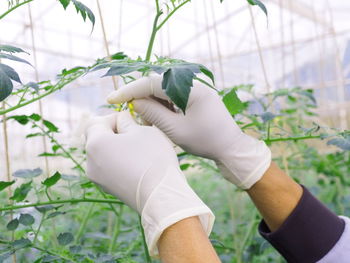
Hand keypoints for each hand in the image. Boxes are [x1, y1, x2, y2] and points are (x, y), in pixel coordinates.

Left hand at [84, 111, 213, 255]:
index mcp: (95, 144)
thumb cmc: (152, 158)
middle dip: (114, 132)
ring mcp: (98, 178)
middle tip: (136, 133)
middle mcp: (90, 162)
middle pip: (97, 138)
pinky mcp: (108, 189)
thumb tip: (122, 119)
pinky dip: (119, 162)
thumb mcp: (142, 131)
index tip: (130, 120)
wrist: (160, 195)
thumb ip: (127, 121)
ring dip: (117, 147)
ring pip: (103, 154)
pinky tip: (138, 164)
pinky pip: (109, 168)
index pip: (95, 121)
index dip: (113, 117)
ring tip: (138, 149)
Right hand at [107, 75, 270, 188]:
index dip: (130, 90)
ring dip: (151, 105)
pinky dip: (162, 108)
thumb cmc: (206, 141)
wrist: (230, 148)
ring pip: (163, 92)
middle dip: (141, 99)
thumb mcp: (176, 130)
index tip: (112, 99)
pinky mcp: (194, 98)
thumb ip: (153, 113)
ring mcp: (194, 90)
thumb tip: (135, 102)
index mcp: (190, 88)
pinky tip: (159, 121)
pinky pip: (172, 98)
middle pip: (157, 85)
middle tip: (133, 117)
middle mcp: (192, 84)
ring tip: (148, 124)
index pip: (153, 83)